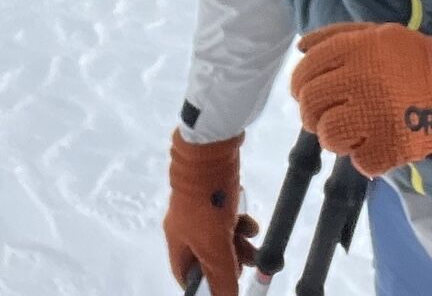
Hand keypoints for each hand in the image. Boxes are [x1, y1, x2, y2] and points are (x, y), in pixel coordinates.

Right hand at [162, 131, 259, 295]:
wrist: (210, 150)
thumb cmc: (208, 201)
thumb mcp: (215, 244)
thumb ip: (221, 274)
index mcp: (177, 241)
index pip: (186, 274)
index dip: (204, 285)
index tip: (224, 287)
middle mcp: (185, 226)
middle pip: (206, 256)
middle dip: (228, 263)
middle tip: (247, 266)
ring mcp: (201, 208)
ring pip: (220, 235)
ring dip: (238, 244)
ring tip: (254, 246)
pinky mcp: (216, 193)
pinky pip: (227, 217)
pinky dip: (239, 223)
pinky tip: (251, 224)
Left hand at [289, 22, 431, 177]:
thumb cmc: (413, 60)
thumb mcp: (378, 34)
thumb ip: (337, 36)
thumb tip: (300, 47)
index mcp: (357, 49)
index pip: (307, 70)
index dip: (300, 84)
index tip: (308, 92)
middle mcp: (361, 79)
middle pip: (310, 104)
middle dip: (313, 113)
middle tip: (329, 114)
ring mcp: (373, 115)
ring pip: (328, 136)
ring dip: (337, 136)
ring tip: (355, 128)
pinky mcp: (387, 147)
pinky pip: (357, 160)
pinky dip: (365, 155)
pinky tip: (378, 140)